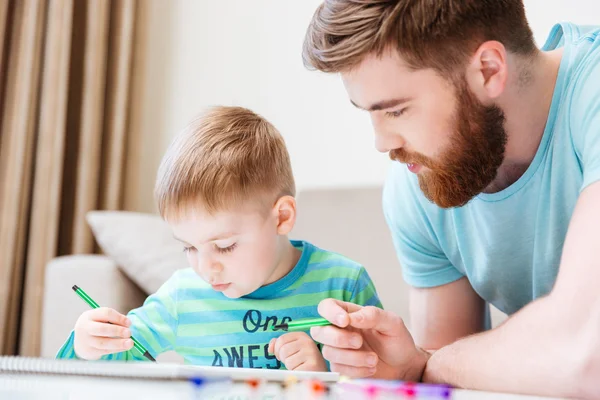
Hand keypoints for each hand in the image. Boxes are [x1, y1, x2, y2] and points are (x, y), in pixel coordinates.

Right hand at [73, 307, 133, 359]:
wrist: (81, 341)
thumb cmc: (96, 326)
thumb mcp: (100, 318)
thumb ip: (113, 320)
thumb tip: (128, 325)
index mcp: (89, 315)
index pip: (105, 313)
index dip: (119, 318)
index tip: (129, 323)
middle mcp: (86, 327)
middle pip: (102, 329)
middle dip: (117, 331)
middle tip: (129, 333)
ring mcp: (86, 341)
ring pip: (102, 343)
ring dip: (118, 343)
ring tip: (130, 343)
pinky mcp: (89, 351)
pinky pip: (104, 351)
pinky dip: (116, 349)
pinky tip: (124, 347)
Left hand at [268, 332, 327, 371]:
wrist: (319, 374)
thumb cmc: (302, 362)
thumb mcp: (292, 349)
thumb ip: (279, 345)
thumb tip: (270, 347)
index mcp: (301, 336)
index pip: (281, 339)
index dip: (278, 350)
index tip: (285, 354)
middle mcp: (308, 342)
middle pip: (283, 350)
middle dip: (284, 359)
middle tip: (293, 362)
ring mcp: (311, 353)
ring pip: (288, 361)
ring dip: (290, 367)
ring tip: (299, 366)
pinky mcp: (312, 365)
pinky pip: (294, 370)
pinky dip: (295, 373)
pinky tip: (302, 372)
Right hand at [310, 299, 428, 378]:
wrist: (404, 366)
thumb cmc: (397, 340)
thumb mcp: (392, 323)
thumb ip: (373, 315)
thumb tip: (351, 317)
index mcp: (349, 313)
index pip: (326, 307)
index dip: (329, 312)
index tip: (345, 321)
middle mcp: (340, 330)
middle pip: (318, 331)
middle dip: (338, 338)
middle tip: (359, 342)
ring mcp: (339, 349)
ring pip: (328, 352)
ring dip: (352, 357)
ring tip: (374, 358)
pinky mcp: (342, 366)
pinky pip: (338, 369)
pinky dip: (356, 370)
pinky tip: (371, 367)